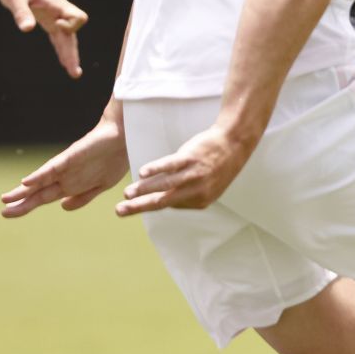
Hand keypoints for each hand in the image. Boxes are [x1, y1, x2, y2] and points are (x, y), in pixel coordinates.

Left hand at [0, 0, 88, 77]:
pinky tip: (65, 62)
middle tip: (75, 73)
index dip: (71, 25)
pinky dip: (63, 50)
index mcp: (57, 5)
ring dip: (70, 55)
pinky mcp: (50, 22)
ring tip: (74, 73)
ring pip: (69, 39)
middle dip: (73, 53)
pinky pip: (60, 38)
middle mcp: (60, 13)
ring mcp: (56, 18)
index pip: (78, 17)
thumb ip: (21, 12)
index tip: (57, 25)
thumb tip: (27, 29)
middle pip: (74, 35)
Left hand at [1, 110, 127, 216]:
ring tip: (6, 198)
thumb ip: (83, 197)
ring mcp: (67, 166)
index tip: (9, 213)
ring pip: (41, 181)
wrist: (126, 137)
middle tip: (3, 212)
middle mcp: (65, 176)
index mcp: (71, 184)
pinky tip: (27, 182)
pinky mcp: (72, 156)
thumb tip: (63, 206)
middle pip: (38, 192)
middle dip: (21, 203)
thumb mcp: (102, 185)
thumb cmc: (115, 158)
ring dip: (24, 190)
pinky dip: (40, 175)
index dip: (26, 205)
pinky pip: (53, 167)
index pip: (43, 197)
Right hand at [116, 122, 255, 215]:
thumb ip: (188, 194)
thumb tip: (165, 198)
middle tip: (120, 211)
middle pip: (163, 202)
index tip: (135, 201)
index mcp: (201, 201)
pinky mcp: (191, 158)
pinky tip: (142, 173)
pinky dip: (155, 169)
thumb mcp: (208, 185)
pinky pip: (170, 165)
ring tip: (126, 194)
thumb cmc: (218, 164)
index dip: (152, 202)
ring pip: (164, 185)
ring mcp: (194, 174)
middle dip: (139, 207)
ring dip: (143, 190)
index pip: (170, 204)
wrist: (235, 142)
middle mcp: (197, 191)